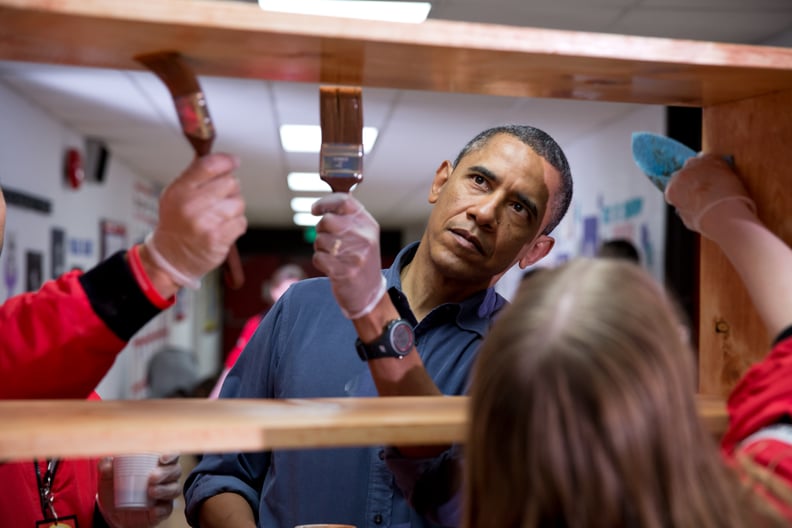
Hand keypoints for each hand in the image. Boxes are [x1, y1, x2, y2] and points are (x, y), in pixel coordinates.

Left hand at [97, 454, 181, 527]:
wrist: (112, 512)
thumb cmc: (114, 487)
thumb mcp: (107, 476)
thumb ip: (105, 467)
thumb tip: (108, 464)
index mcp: (156, 464)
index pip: (172, 455)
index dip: (171, 454)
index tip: (162, 458)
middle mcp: (166, 477)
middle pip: (176, 470)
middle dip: (166, 473)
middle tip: (152, 477)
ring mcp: (165, 494)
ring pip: (174, 489)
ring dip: (165, 489)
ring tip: (151, 492)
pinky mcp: (162, 510)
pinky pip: (167, 509)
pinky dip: (161, 509)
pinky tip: (153, 510)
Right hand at [146, 153, 246, 288]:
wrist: (171, 258)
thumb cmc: (177, 223)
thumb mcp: (175, 195)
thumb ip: (195, 176)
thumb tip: (223, 160)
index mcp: (180, 191)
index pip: (208, 166)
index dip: (226, 161)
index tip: (234, 161)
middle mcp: (192, 205)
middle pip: (230, 183)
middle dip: (230, 189)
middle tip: (220, 199)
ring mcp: (206, 222)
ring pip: (238, 203)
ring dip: (234, 209)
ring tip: (219, 217)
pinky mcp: (219, 238)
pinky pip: (241, 222)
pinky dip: (236, 225)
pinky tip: (222, 229)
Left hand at [312, 193, 385, 318]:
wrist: (369, 293)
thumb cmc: (360, 259)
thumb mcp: (363, 235)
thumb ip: (347, 219)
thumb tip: (321, 206)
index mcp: (369, 224)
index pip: (344, 201)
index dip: (324, 203)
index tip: (315, 210)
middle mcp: (364, 237)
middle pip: (327, 221)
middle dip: (321, 230)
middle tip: (328, 240)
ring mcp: (355, 255)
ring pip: (320, 240)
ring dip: (320, 248)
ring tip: (334, 256)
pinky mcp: (344, 272)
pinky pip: (317, 258)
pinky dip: (319, 262)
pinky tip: (332, 267)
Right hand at [665, 153, 756, 237]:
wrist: (725, 214)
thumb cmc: (707, 221)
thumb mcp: (688, 219)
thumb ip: (685, 208)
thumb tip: (689, 207)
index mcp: (672, 191)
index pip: (673, 189)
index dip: (683, 193)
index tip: (690, 197)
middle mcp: (680, 175)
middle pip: (683, 174)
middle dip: (691, 180)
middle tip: (702, 189)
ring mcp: (695, 166)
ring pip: (695, 163)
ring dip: (701, 170)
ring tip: (713, 180)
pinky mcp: (712, 160)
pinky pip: (710, 158)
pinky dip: (714, 163)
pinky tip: (722, 172)